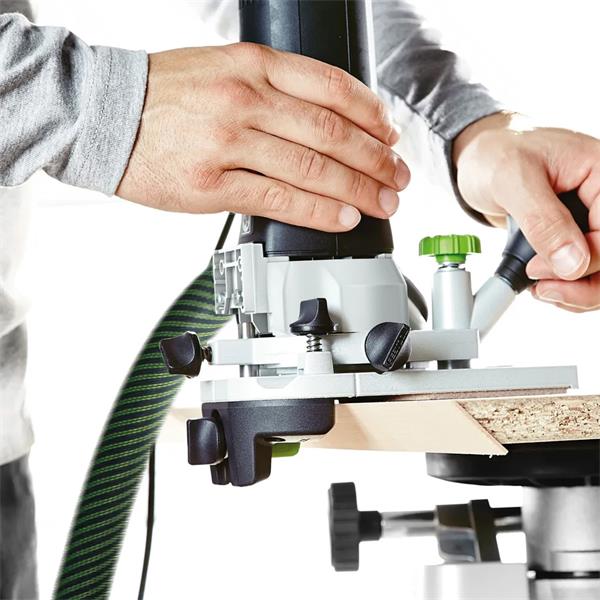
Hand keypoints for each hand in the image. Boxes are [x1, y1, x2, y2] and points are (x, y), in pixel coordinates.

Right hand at [116, 43, 409, 231]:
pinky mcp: (212, 185)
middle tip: (398, 177)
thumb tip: (319, 121)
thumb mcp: (220, 68)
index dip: (370, 114)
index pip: (331, 87)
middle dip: (375, 159)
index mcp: (252, 64)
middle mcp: (246, 99)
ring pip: (312, 168)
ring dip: (358, 189)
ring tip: (382, 203)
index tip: (391, 136)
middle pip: (331, 132)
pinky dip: (318, 210)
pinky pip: (279, 199)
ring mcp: (229, 142)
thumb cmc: (162, 94)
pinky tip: (343, 217)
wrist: (101, 113)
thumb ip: (269, 88)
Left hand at [453, 112, 599, 311]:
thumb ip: (543, 220)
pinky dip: (567, 285)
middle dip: (584, 282)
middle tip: (542, 289)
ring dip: (576, 289)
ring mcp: (590, 218)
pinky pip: (585, 270)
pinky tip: (541, 284)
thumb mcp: (513, 179)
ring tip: (540, 289)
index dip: (588, 258)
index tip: (539, 269)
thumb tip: (573, 262)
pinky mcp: (574, 235)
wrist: (478, 160)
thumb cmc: (494, 155)